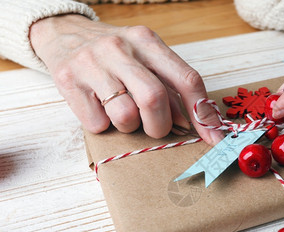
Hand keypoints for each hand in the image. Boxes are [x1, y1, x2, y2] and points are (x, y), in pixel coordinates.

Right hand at [30, 14, 222, 144]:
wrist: (63, 34)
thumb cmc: (115, 54)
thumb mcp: (146, 59)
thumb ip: (170, 88)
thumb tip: (193, 123)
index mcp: (147, 41)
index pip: (186, 78)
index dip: (203, 113)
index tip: (214, 138)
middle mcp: (120, 48)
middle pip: (155, 99)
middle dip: (160, 126)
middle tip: (155, 128)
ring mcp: (92, 63)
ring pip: (125, 116)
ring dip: (130, 127)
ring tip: (122, 113)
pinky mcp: (68, 81)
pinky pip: (97, 124)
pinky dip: (103, 125)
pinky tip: (99, 108)